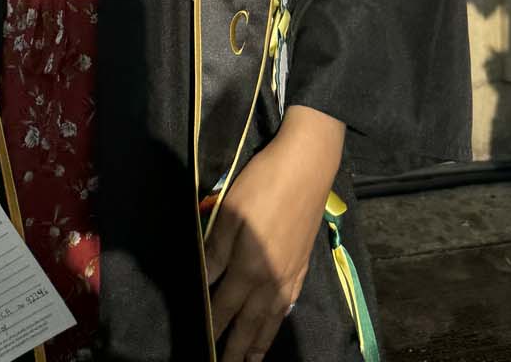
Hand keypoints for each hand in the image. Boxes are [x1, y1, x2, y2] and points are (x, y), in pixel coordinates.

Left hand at [205, 104, 342, 361]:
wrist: (307, 167)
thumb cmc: (263, 184)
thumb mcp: (230, 212)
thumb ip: (215, 251)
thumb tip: (203, 282)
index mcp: (249, 268)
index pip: (225, 307)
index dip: (213, 326)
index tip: (203, 344)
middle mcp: (271, 280)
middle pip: (250, 322)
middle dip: (237, 347)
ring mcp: (290, 274)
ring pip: (272, 318)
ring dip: (260, 342)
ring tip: (252, 359)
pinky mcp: (303, 264)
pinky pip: (288, 304)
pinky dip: (279, 320)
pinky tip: (276, 321)